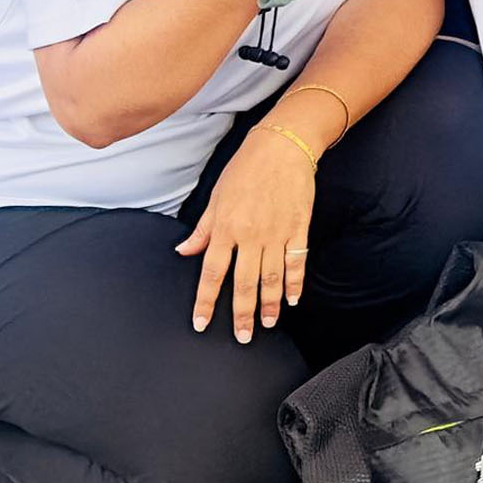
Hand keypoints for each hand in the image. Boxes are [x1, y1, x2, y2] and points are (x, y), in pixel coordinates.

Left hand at [178, 124, 322, 341]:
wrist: (283, 145)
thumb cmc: (245, 168)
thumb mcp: (216, 197)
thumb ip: (203, 230)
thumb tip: (184, 252)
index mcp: (225, 228)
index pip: (212, 273)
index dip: (206, 301)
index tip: (201, 323)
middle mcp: (250, 235)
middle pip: (244, 284)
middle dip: (242, 314)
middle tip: (243, 337)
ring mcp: (277, 233)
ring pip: (272, 278)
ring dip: (269, 305)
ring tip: (267, 324)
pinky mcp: (298, 228)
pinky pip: (297, 262)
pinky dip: (295, 283)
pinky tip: (292, 299)